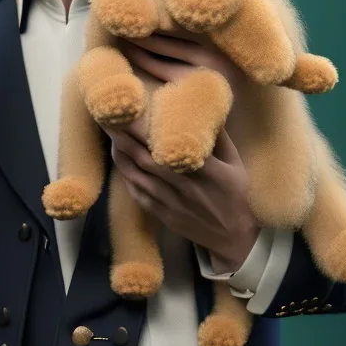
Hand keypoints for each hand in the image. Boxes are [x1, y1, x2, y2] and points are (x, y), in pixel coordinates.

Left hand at [104, 32, 257, 271]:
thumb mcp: (235, 163)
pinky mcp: (160, 214)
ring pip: (136, 174)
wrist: (232, 237)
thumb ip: (218, 137)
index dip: (148, 129)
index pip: (171, 144)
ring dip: (120, 153)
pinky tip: (119, 159)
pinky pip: (136, 192)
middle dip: (124, 136)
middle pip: (145, 157)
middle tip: (109, 115)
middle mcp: (184, 185)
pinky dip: (125, 174)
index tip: (134, 110)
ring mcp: (170, 202)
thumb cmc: (235, 195)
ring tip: (110, 132)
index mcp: (206, 170)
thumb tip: (200, 108)